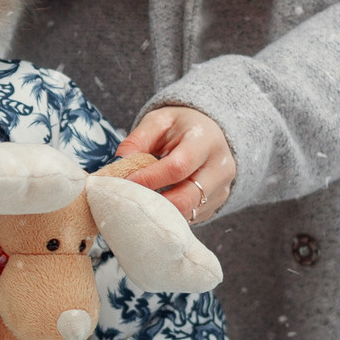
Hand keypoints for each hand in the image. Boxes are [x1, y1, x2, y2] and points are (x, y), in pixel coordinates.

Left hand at [119, 107, 233, 223]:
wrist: (211, 134)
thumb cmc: (181, 127)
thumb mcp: (158, 122)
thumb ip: (137, 140)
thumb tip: (119, 164)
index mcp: (206, 141)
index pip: (177, 167)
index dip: (148, 178)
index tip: (124, 182)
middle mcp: (220, 168)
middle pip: (185, 198)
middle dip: (152, 202)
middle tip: (127, 199)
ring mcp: (221, 190)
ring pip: (186, 213)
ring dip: (158, 211)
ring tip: (138, 202)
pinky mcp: (215, 206)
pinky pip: (187, 217)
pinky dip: (167, 214)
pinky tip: (153, 204)